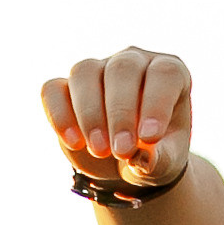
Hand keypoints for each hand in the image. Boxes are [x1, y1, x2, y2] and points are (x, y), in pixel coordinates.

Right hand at [42, 48, 193, 193]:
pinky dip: (59, 115)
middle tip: (121, 151)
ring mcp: (98, 69)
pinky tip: (73, 142)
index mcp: (170, 73)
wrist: (128, 161)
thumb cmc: (154, 154)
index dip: (156, 103)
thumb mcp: (164, 163)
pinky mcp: (66, 87)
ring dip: (89, 113)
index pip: (164, 74)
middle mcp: (134, 61)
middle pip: (122, 69)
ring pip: (84, 72)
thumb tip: (141, 158)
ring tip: (98, 151)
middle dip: (120, 112)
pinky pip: (53, 90)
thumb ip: (158, 160)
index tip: (149, 139)